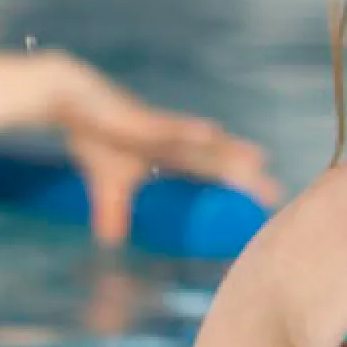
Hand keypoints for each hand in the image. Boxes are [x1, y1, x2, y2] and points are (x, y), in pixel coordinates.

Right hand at [49, 63, 278, 248]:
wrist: (71, 102)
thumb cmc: (96, 136)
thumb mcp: (107, 184)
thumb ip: (112, 212)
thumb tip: (111, 244)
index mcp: (172, 156)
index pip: (211, 175)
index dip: (237, 188)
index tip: (262, 207)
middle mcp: (174, 141)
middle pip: (216, 160)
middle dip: (245, 176)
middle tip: (275, 193)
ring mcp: (162, 128)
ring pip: (202, 143)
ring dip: (228, 151)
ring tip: (258, 162)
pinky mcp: (143, 119)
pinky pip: (170, 126)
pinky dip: (190, 130)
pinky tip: (211, 134)